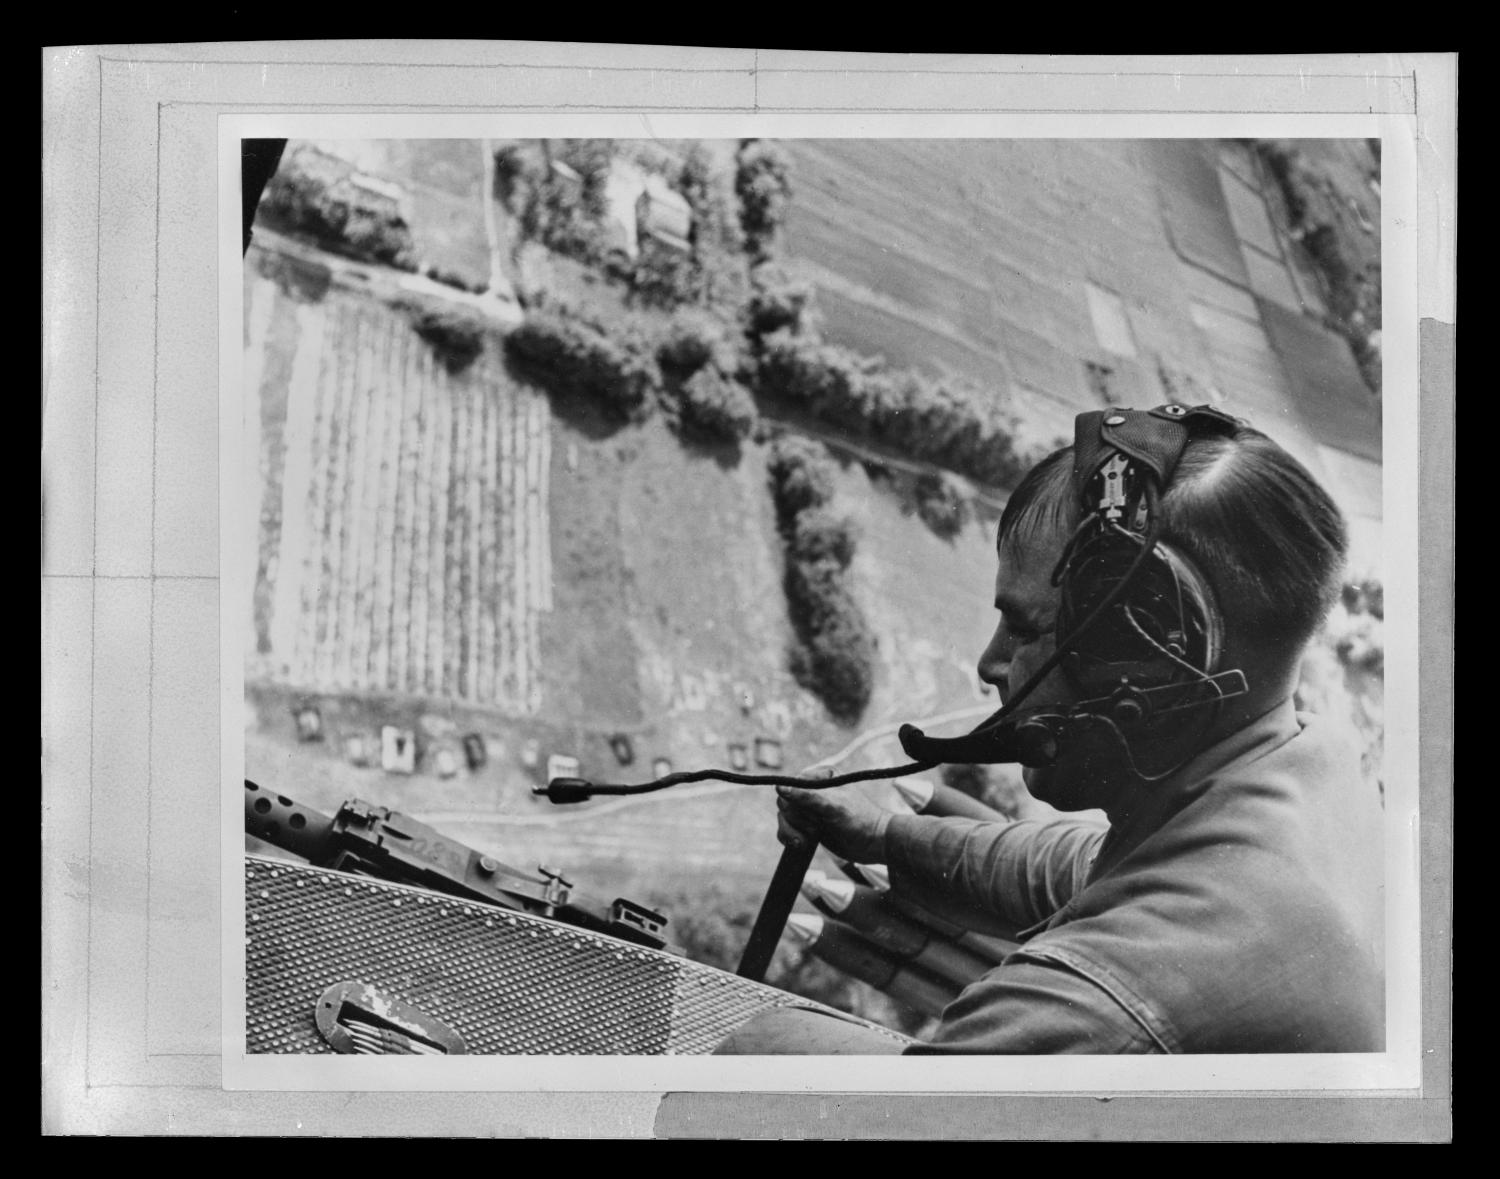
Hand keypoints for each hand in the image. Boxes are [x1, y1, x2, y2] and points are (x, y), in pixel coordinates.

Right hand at [776, 778, 892, 864]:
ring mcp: (810, 810)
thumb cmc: (860, 821)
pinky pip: (787, 830)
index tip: (811, 814)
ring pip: (784, 818)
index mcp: (820, 777)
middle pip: (785, 803)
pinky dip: (791, 838)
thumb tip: (780, 787)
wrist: (875, 844)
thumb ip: (807, 796)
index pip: (790, 785)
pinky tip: (804, 844)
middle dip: (797, 820)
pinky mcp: (808, 826)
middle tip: (816, 828)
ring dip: (793, 832)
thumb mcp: (833, 806)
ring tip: (810, 839)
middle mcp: (812, 791)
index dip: (795, 802)